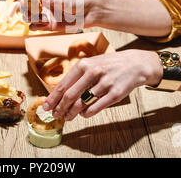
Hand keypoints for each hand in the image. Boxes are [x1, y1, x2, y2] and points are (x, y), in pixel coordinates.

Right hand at [22, 0, 103, 31]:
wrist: (90, 12)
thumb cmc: (77, 0)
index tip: (20, 2)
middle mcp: (42, 3)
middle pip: (24, 7)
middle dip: (26, 10)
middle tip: (34, 12)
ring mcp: (44, 14)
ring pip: (29, 18)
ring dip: (32, 19)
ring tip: (43, 18)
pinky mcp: (48, 25)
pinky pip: (35, 27)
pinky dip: (36, 26)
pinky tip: (43, 24)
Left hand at [43, 50, 162, 120]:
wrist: (134, 64)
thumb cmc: (108, 65)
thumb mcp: (91, 64)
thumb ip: (76, 77)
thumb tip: (58, 93)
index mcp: (84, 64)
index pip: (63, 85)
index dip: (53, 98)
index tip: (46, 107)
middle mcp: (93, 72)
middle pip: (70, 95)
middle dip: (60, 108)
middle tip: (56, 115)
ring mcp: (105, 83)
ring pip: (82, 103)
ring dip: (72, 113)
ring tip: (68, 117)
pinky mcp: (115, 93)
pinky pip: (96, 108)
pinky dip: (87, 114)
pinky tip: (83, 114)